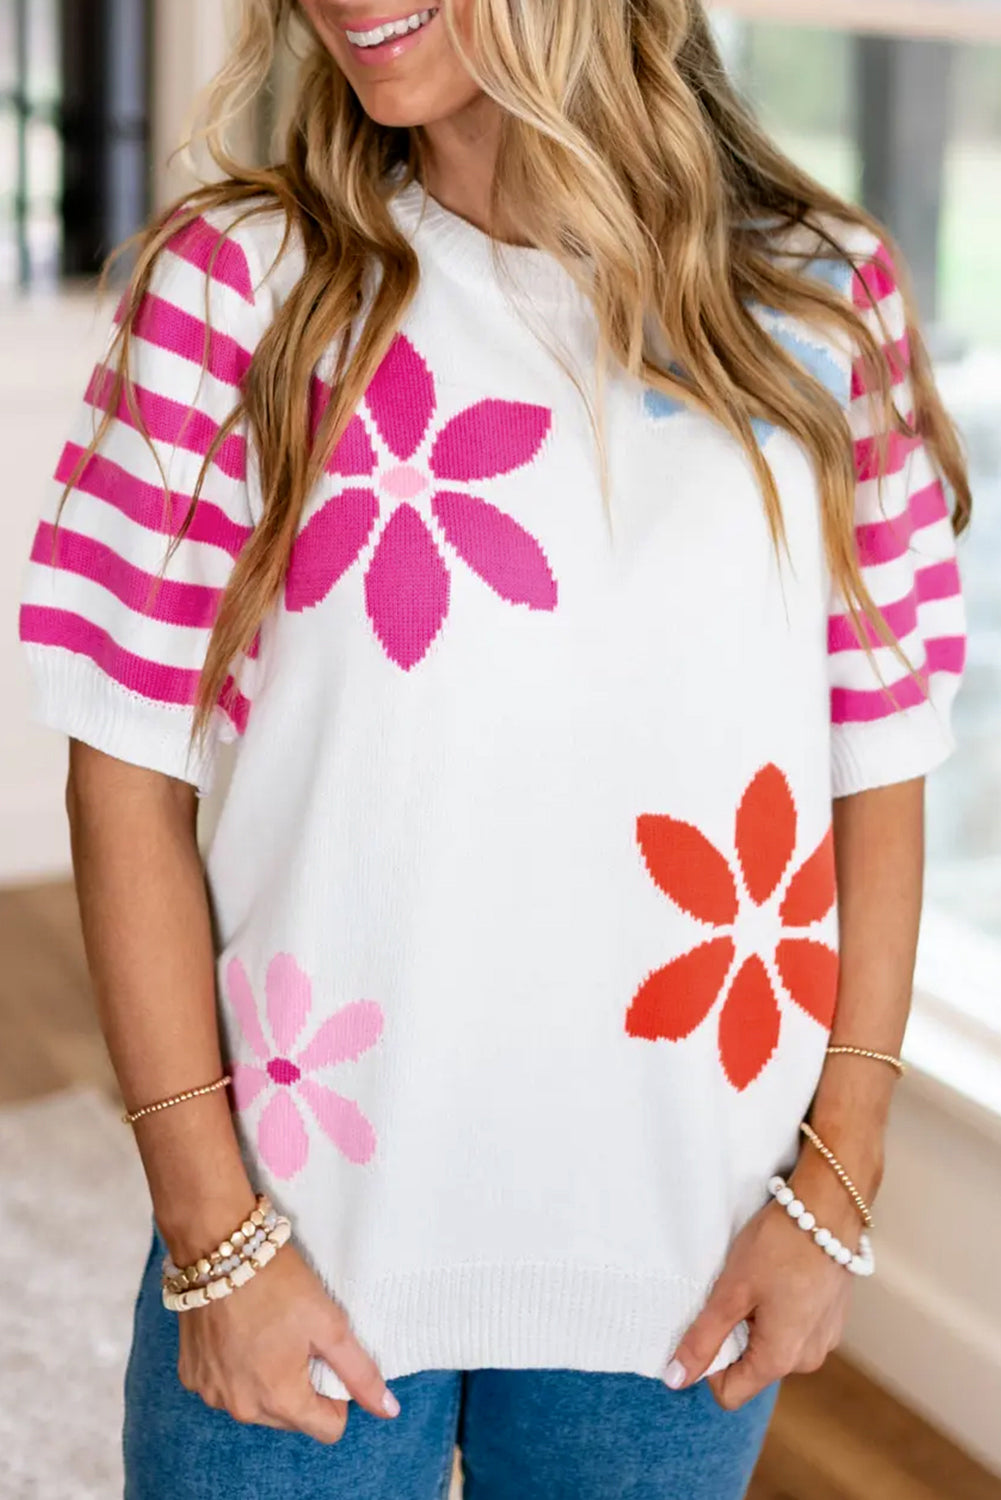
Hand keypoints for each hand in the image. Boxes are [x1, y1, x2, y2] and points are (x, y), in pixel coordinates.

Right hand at [176, 1241, 398, 1441]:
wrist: (217, 1247)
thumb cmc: (278, 1283)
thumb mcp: (329, 1324)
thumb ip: (359, 1372)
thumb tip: (389, 1410)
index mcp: (279, 1400)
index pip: (328, 1428)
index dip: (337, 1395)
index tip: (326, 1356)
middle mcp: (241, 1408)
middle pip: (291, 1418)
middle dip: (301, 1386)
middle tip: (298, 1339)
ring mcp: (211, 1393)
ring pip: (256, 1404)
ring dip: (267, 1379)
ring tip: (267, 1332)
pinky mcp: (190, 1375)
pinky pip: (225, 1386)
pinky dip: (236, 1369)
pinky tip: (238, 1332)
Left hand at [665, 1150, 867, 1409]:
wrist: (830, 1207)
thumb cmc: (780, 1245)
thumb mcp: (732, 1290)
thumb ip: (703, 1338)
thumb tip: (675, 1379)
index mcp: (781, 1359)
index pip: (730, 1393)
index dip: (710, 1363)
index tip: (709, 1321)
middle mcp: (809, 1359)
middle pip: (752, 1367)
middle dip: (736, 1334)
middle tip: (735, 1291)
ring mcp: (825, 1338)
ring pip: (773, 1344)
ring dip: (758, 1319)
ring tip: (759, 1278)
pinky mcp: (832, 1317)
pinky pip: (795, 1327)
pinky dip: (780, 1308)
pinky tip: (780, 1274)